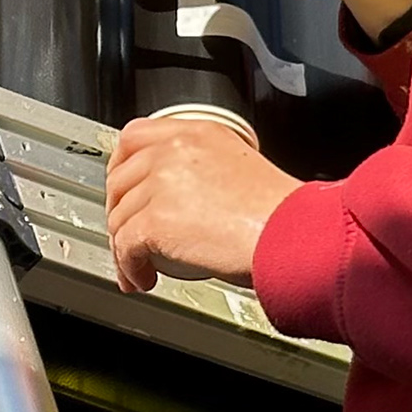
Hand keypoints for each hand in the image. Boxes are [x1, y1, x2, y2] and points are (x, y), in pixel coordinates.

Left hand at [103, 114, 301, 295]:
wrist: (293, 233)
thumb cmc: (281, 212)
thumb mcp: (243, 166)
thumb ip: (205, 170)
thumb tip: (182, 197)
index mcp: (197, 132)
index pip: (135, 136)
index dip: (120, 166)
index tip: (122, 188)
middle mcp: (175, 151)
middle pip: (119, 178)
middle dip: (118, 211)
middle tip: (127, 233)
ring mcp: (162, 183)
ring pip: (119, 216)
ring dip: (124, 247)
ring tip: (138, 266)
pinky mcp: (156, 219)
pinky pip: (125, 246)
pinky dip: (129, 267)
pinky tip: (143, 278)